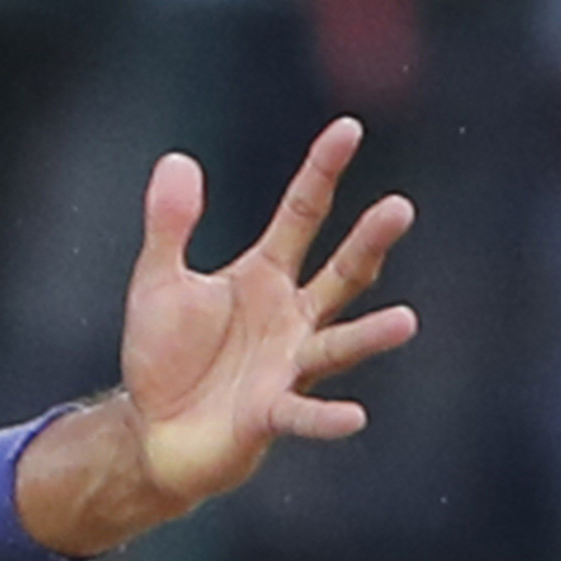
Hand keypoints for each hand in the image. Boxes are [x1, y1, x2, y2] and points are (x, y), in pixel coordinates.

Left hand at [19, 119, 417, 555]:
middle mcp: (291, 317)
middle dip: (368, 243)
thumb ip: (169, 225)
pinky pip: (303, 415)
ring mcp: (287, 367)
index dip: (322, 172)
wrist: (153, 431)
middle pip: (341, 274)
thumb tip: (177, 159)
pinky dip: (327, 418)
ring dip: (370, 336)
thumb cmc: (166, 355)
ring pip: (337, 346)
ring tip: (406, 321)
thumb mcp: (158, 282)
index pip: (303, 214)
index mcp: (265, 277)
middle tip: (399, 209)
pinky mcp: (270, 415)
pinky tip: (355, 417)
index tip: (349, 129)